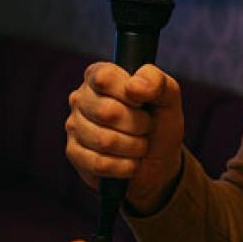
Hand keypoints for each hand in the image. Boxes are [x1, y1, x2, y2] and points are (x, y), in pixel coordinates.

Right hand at [65, 62, 184, 212]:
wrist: (158, 160)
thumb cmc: (159, 122)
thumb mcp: (168, 97)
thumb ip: (156, 81)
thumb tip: (134, 85)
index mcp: (99, 75)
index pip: (104, 78)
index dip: (129, 94)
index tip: (143, 103)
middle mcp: (80, 97)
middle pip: (106, 112)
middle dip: (137, 125)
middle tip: (145, 127)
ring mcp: (74, 126)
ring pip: (104, 141)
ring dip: (133, 147)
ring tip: (139, 144)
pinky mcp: (74, 154)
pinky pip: (99, 163)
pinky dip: (124, 166)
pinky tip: (130, 162)